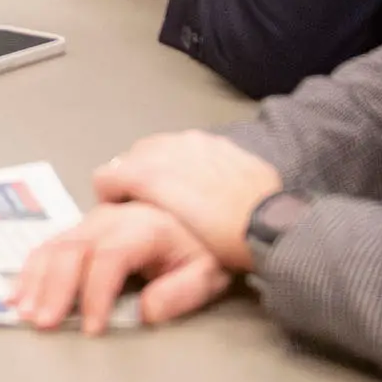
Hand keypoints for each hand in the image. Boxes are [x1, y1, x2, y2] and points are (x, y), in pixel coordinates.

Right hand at [13, 202, 234, 334]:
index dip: (96, 294)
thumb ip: (180, 293)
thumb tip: (146, 312)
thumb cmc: (202, 249)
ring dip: (35, 280)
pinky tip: (19, 292)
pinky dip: (30, 270)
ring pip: (54, 245)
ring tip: (24, 311)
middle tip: (44, 323)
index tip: (92, 327)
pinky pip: (49, 244)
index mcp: (144, 227)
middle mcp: (112, 219)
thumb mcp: (207, 273)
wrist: (201, 216)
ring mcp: (93, 221)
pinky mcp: (82, 229)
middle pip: (73, 249)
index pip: (110, 259)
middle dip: (54, 289)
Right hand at [92, 130, 283, 272]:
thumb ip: (139, 203)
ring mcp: (198, 142)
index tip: (116, 210)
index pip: (109, 174)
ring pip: (162, 146)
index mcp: (153, 173)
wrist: (274, 225)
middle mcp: (171, 148)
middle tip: (143, 202)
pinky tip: (199, 180)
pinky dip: (185, 159)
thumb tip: (116, 200)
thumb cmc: (222, 239)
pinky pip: (190, 145)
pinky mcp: (221, 143)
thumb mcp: (172, 229)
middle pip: (132, 155)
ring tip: (171, 189)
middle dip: (131, 175)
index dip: (107, 193)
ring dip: (157, 163)